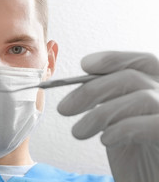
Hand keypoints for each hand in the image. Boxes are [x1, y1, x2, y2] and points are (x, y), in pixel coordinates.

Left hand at [57, 51, 158, 181]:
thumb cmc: (137, 155)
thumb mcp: (119, 121)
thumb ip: (110, 99)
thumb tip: (81, 87)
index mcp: (158, 87)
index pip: (142, 61)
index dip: (114, 59)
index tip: (84, 65)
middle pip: (133, 77)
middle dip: (92, 90)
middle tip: (64, 108)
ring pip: (141, 98)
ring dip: (100, 114)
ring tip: (78, 132)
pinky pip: (155, 124)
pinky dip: (124, 128)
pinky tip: (105, 139)